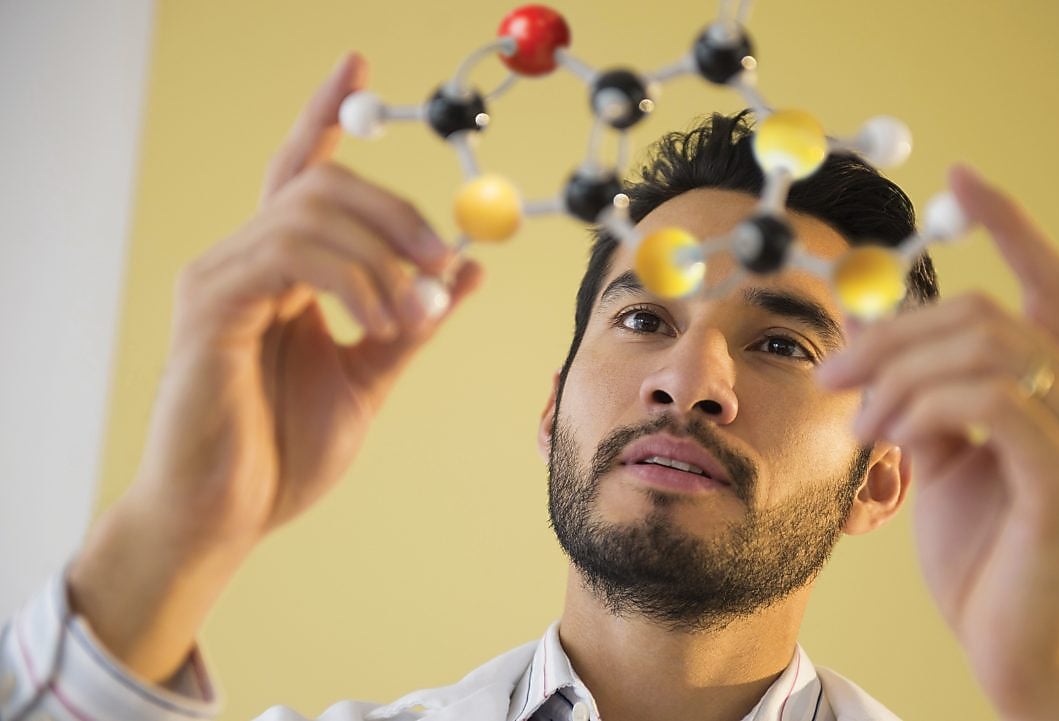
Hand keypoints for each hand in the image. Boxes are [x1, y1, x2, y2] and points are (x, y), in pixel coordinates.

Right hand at [68, 52, 481, 681]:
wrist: (227, 517)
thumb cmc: (284, 452)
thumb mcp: (372, 374)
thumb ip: (414, 319)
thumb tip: (468, 268)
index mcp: (281, 270)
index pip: (303, 171)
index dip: (327, 113)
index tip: (358, 62)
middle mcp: (244, 259)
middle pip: (320, 180)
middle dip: (396, 210)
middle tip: (444, 260)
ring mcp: (221, 276)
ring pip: (311, 211)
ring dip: (383, 256)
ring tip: (410, 319)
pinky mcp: (210, 305)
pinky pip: (291, 254)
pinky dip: (352, 279)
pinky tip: (376, 321)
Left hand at [818, 166, 1058, 719]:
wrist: (1023, 655)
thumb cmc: (987, 561)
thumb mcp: (944, 463)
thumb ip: (924, 401)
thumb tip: (876, 351)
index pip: (1048, 279)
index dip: (1008, 221)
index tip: (961, 178)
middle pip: (985, 311)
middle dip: (892, 333)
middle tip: (833, 373)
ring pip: (983, 346)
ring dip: (898, 374)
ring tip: (860, 423)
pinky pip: (989, 400)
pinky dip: (922, 406)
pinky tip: (891, 437)